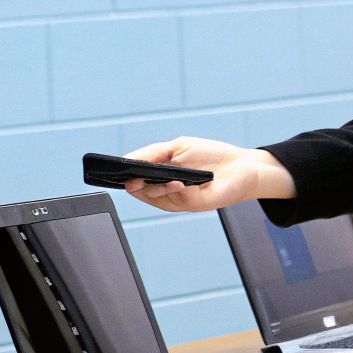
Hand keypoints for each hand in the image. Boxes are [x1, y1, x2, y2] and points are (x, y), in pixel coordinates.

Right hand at [121, 137, 294, 212]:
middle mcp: (167, 192)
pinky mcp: (196, 205)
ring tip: (152, 177)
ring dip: (155, 188)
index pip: (135, 181)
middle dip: (133, 185)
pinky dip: (176, 190)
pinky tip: (177, 182)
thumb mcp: (177, 147)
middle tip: (128, 178)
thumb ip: (153, 152)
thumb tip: (129, 159)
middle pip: (141, 192)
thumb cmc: (209, 156)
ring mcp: (180, 201)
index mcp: (160, 178)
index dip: (122, 178)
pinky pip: (179, 200)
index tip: (111, 172)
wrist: (241, 165)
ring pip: (157, 198)